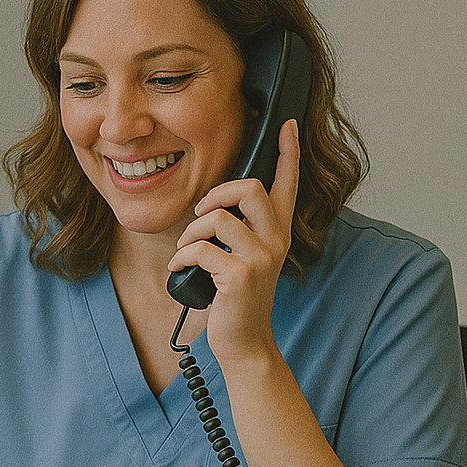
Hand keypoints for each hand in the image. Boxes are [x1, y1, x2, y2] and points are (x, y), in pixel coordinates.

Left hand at [167, 118, 299, 359]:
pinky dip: (182, 258)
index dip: (288, 152)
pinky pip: (201, 249)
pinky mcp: (242, 275)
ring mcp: (261, 258)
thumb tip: (213, 204)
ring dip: (191, 233)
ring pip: (218, 217)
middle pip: (250, 188)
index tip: (287, 125)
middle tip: (201, 214)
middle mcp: (276, 240)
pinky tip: (179, 270)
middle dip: (215, 194)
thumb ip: (239, 230)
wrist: (243, 341)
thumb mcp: (243, 258)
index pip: (288, 184)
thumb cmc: (236, 299)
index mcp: (277, 232)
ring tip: (186, 252)